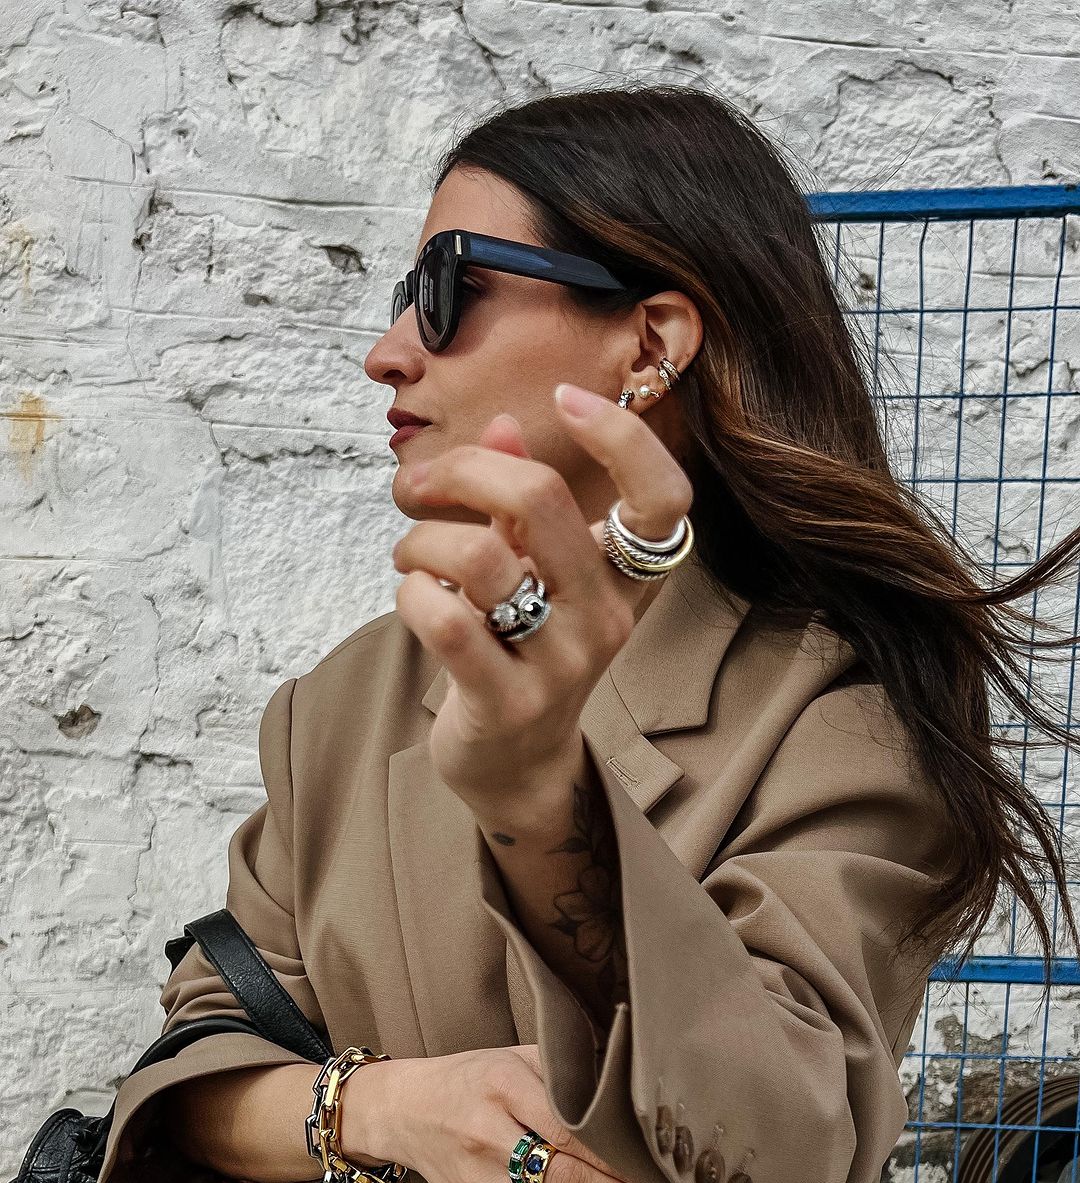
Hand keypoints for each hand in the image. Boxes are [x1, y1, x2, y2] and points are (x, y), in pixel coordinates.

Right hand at [340, 1043, 672, 1182]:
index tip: (653, 1169)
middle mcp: (491, 1140)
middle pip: (564, 1180)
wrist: (402, 1108)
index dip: (615, 1155)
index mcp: (506, 1091)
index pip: (571, 1130)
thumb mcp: (514, 1055)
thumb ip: (563, 1068)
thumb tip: (625, 1079)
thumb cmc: (469, 1078)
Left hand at [390, 385, 693, 827]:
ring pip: (478, 559)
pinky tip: (412, 599)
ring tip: (410, 557)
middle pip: (540, 500)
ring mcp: (561, 665)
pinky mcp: (508, 704)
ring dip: (421, 541)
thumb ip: (520, 501)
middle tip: (420, 488)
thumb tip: (502, 423)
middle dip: (461, 471)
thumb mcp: (534, 571)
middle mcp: (606, 618)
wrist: (515, 763)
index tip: (564, 399)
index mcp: (626, 578)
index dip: (621, 437)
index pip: (663, 498)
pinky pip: (445, 622)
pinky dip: (410, 594)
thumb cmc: (520, 649)